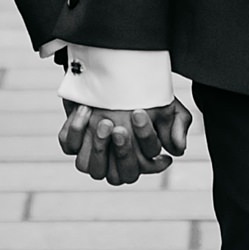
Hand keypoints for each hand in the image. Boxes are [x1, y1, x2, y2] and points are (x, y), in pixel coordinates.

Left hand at [58, 99, 189, 184]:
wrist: (109, 74)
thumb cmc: (141, 93)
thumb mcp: (166, 103)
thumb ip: (178, 124)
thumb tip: (178, 150)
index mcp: (141, 157)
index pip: (146, 165)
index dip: (145, 144)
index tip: (142, 118)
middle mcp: (116, 161)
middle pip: (120, 176)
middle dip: (122, 153)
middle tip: (121, 129)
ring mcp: (93, 153)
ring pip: (91, 168)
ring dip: (98, 147)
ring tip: (103, 121)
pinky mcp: (74, 140)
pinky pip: (70, 146)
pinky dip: (75, 131)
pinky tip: (85, 110)